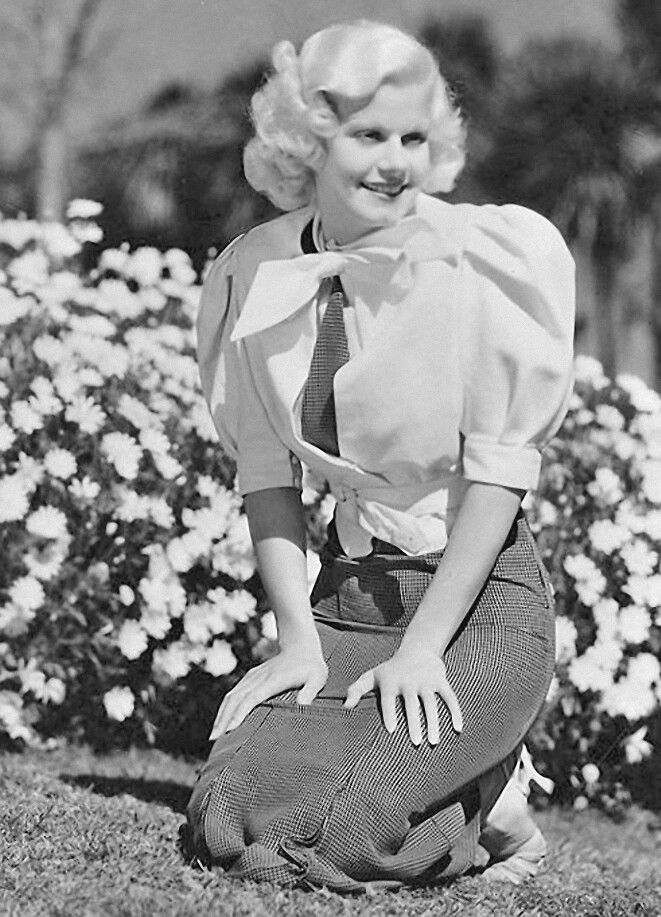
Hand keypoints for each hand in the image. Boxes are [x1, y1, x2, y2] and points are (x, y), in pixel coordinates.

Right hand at [209, 638, 327, 740]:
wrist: (300, 645)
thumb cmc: (311, 665)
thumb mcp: (317, 677)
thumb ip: (310, 691)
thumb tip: (302, 706)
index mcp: (273, 680)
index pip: (252, 697)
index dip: (240, 713)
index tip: (230, 729)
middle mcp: (259, 678)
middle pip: (236, 699)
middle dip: (224, 718)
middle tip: (215, 739)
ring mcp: (252, 677)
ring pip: (231, 696)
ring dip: (221, 715)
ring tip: (214, 736)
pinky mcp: (250, 678)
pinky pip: (234, 694)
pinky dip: (225, 708)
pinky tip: (221, 721)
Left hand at [344, 642, 462, 744]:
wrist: (418, 649)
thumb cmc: (391, 670)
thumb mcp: (372, 676)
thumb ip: (356, 690)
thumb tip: (344, 707)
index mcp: (391, 681)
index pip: (389, 699)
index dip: (390, 714)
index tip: (392, 730)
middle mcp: (408, 680)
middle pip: (412, 704)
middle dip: (414, 722)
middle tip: (416, 742)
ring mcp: (426, 681)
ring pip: (432, 703)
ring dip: (434, 722)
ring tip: (434, 741)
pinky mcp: (441, 681)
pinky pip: (450, 697)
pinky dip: (455, 712)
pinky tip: (458, 729)